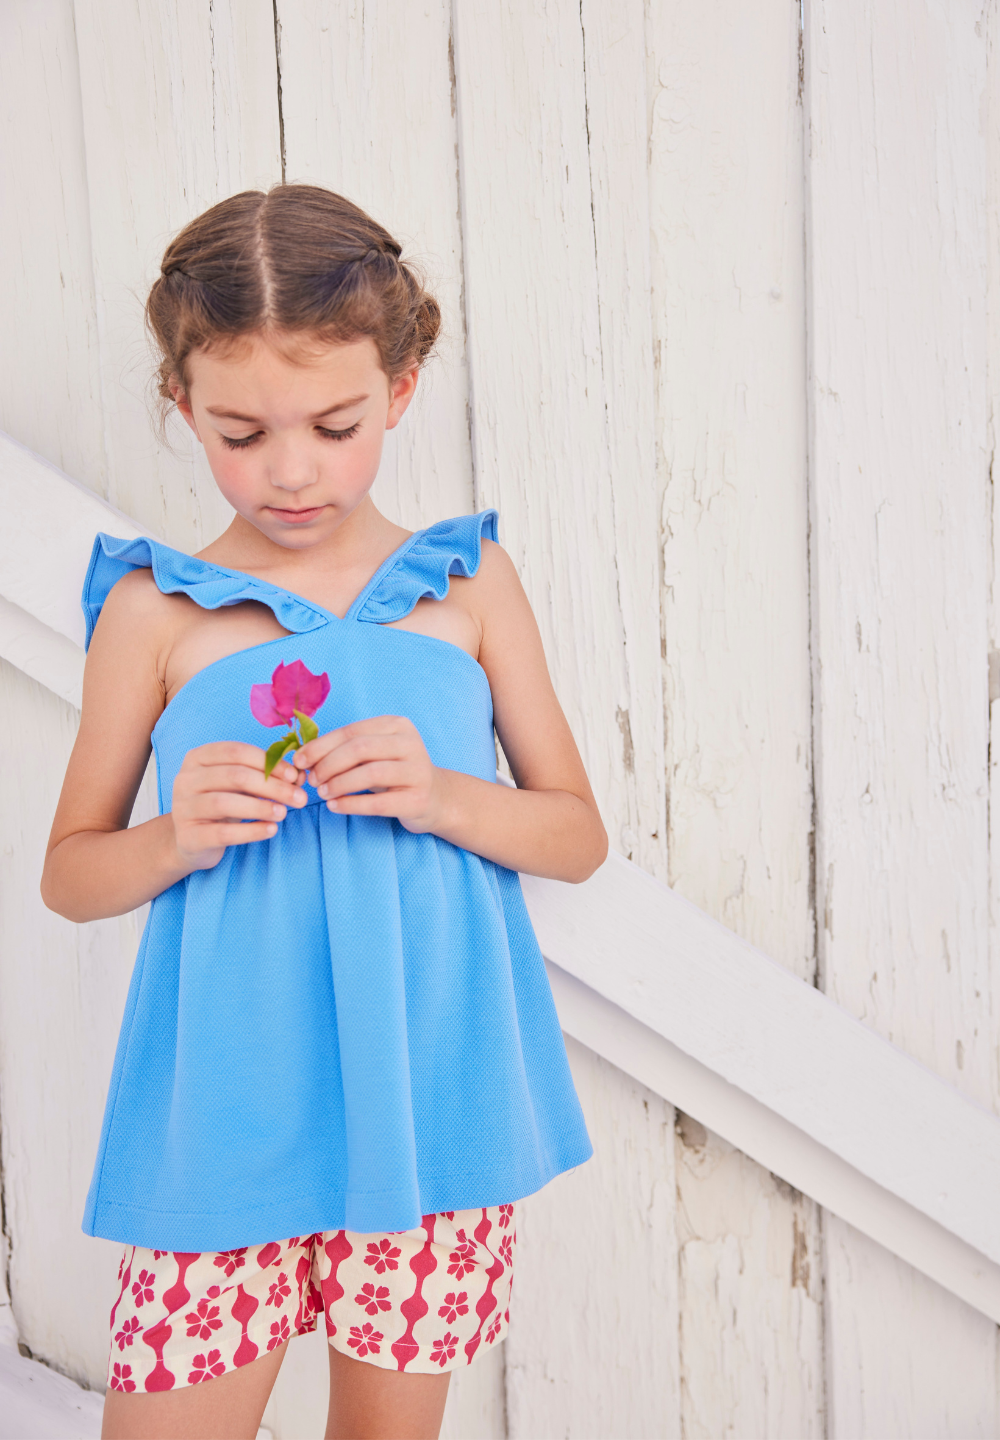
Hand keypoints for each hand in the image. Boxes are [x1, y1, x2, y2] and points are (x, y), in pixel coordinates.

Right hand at [170, 742, 306, 869]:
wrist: (192, 842)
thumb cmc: (221, 804)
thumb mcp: (240, 786)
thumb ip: (266, 777)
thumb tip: (299, 776)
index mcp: (198, 758)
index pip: (236, 752)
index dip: (269, 762)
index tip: (295, 776)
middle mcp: (185, 779)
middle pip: (234, 776)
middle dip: (272, 786)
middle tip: (300, 798)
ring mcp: (183, 808)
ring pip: (224, 803)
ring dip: (260, 807)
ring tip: (284, 814)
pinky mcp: (188, 837)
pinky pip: (222, 833)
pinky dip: (251, 831)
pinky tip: (271, 830)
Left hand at [294, 716, 443, 833]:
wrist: (435, 798)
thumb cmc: (395, 772)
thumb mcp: (375, 753)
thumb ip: (346, 749)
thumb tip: (304, 756)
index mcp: (397, 725)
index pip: (352, 732)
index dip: (321, 746)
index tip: (300, 761)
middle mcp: (411, 743)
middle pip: (359, 749)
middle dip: (328, 765)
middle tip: (311, 780)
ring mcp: (418, 771)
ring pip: (369, 774)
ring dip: (338, 784)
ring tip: (323, 793)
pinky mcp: (418, 800)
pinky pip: (378, 803)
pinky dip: (351, 805)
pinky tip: (335, 806)